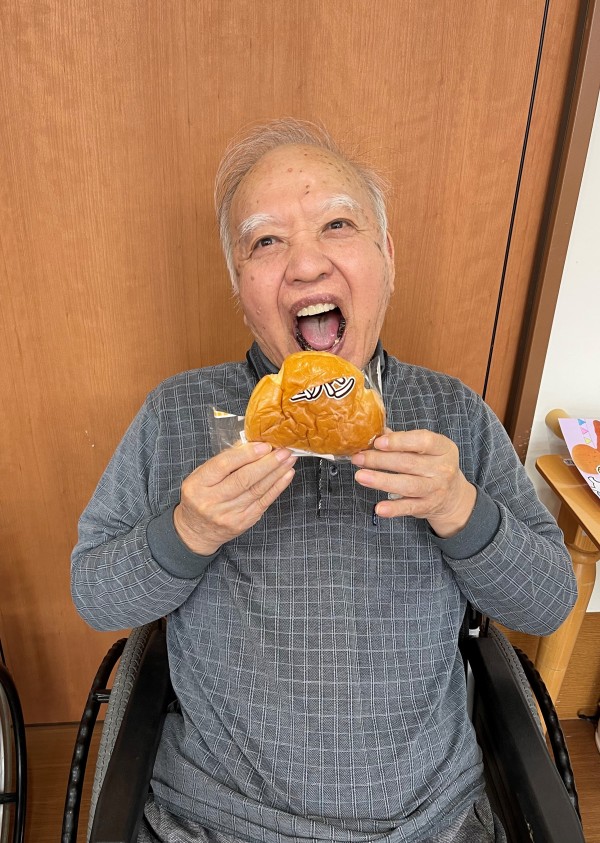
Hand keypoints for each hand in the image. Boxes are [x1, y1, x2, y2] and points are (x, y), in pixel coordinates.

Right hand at [173, 442, 296, 554]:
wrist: (197, 531)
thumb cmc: (200, 497)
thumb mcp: (201, 476)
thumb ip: (224, 460)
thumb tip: (251, 444)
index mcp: (198, 485)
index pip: (223, 465)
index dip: (246, 454)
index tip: (264, 445)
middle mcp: (212, 501)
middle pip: (243, 479)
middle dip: (267, 463)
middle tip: (283, 451)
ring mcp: (229, 514)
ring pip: (257, 490)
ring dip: (276, 473)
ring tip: (289, 460)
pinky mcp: (243, 522)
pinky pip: (263, 502)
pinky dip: (277, 487)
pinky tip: (286, 475)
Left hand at [352, 429, 476, 536]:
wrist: (453, 496)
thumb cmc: (432, 465)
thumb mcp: (426, 449)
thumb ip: (402, 440)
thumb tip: (376, 432)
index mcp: (443, 448)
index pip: (423, 441)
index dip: (399, 441)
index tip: (378, 442)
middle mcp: (443, 468)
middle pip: (408, 463)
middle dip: (380, 460)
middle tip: (358, 458)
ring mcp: (436, 489)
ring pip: (407, 485)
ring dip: (381, 481)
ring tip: (360, 476)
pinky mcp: (428, 506)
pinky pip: (409, 508)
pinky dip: (394, 509)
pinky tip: (379, 508)